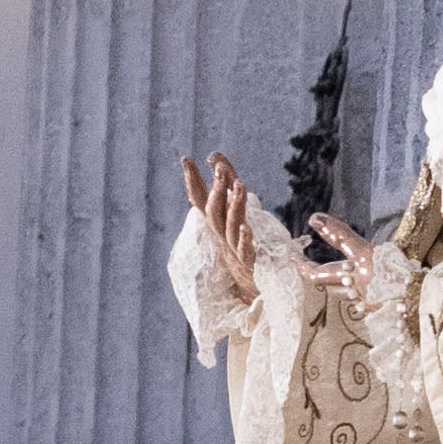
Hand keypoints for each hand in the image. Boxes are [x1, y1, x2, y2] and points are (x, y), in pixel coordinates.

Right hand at [183, 150, 264, 313]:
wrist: (256, 288)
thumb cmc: (243, 248)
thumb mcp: (235, 214)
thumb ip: (227, 184)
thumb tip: (214, 155)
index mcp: (216, 225)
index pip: (200, 200)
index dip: (193, 181)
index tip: (186, 159)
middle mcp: (221, 237)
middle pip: (213, 212)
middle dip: (216, 189)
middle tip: (220, 167)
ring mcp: (233, 251)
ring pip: (229, 227)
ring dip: (234, 205)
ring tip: (240, 185)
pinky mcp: (249, 265)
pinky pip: (245, 251)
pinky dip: (244, 239)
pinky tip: (246, 228)